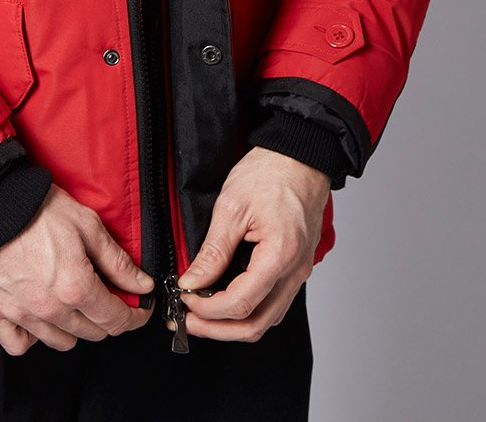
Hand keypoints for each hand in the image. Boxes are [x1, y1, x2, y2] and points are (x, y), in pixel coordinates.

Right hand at [0, 183, 155, 354]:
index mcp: (76, 286)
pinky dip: (33, 337)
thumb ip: (117, 260)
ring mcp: (23, 315)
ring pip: (61, 341)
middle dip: (106, 317)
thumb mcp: (87, 224)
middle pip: (92, 332)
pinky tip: (40, 319)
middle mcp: (51, 308)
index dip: (134, 316)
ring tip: (72, 303)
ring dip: (74, 327)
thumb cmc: (36, 208)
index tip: (139, 310)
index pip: (116, 320)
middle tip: (105, 295)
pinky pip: (20, 345)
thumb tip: (141, 284)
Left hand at [170, 146, 330, 342]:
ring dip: (233, 324)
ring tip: (202, 315)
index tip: (185, 301)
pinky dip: (249, 309)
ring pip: (267, 319)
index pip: (241, 303)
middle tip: (188, 322)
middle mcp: (295, 271)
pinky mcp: (296, 267)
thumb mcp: (232, 206)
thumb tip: (192, 282)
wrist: (301, 157)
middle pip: (257, 324)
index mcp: (280, 254)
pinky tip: (225, 299)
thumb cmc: (271, 172)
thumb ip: (213, 250)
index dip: (208, 310)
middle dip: (218, 329)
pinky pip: (274, 302)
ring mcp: (299, 272)